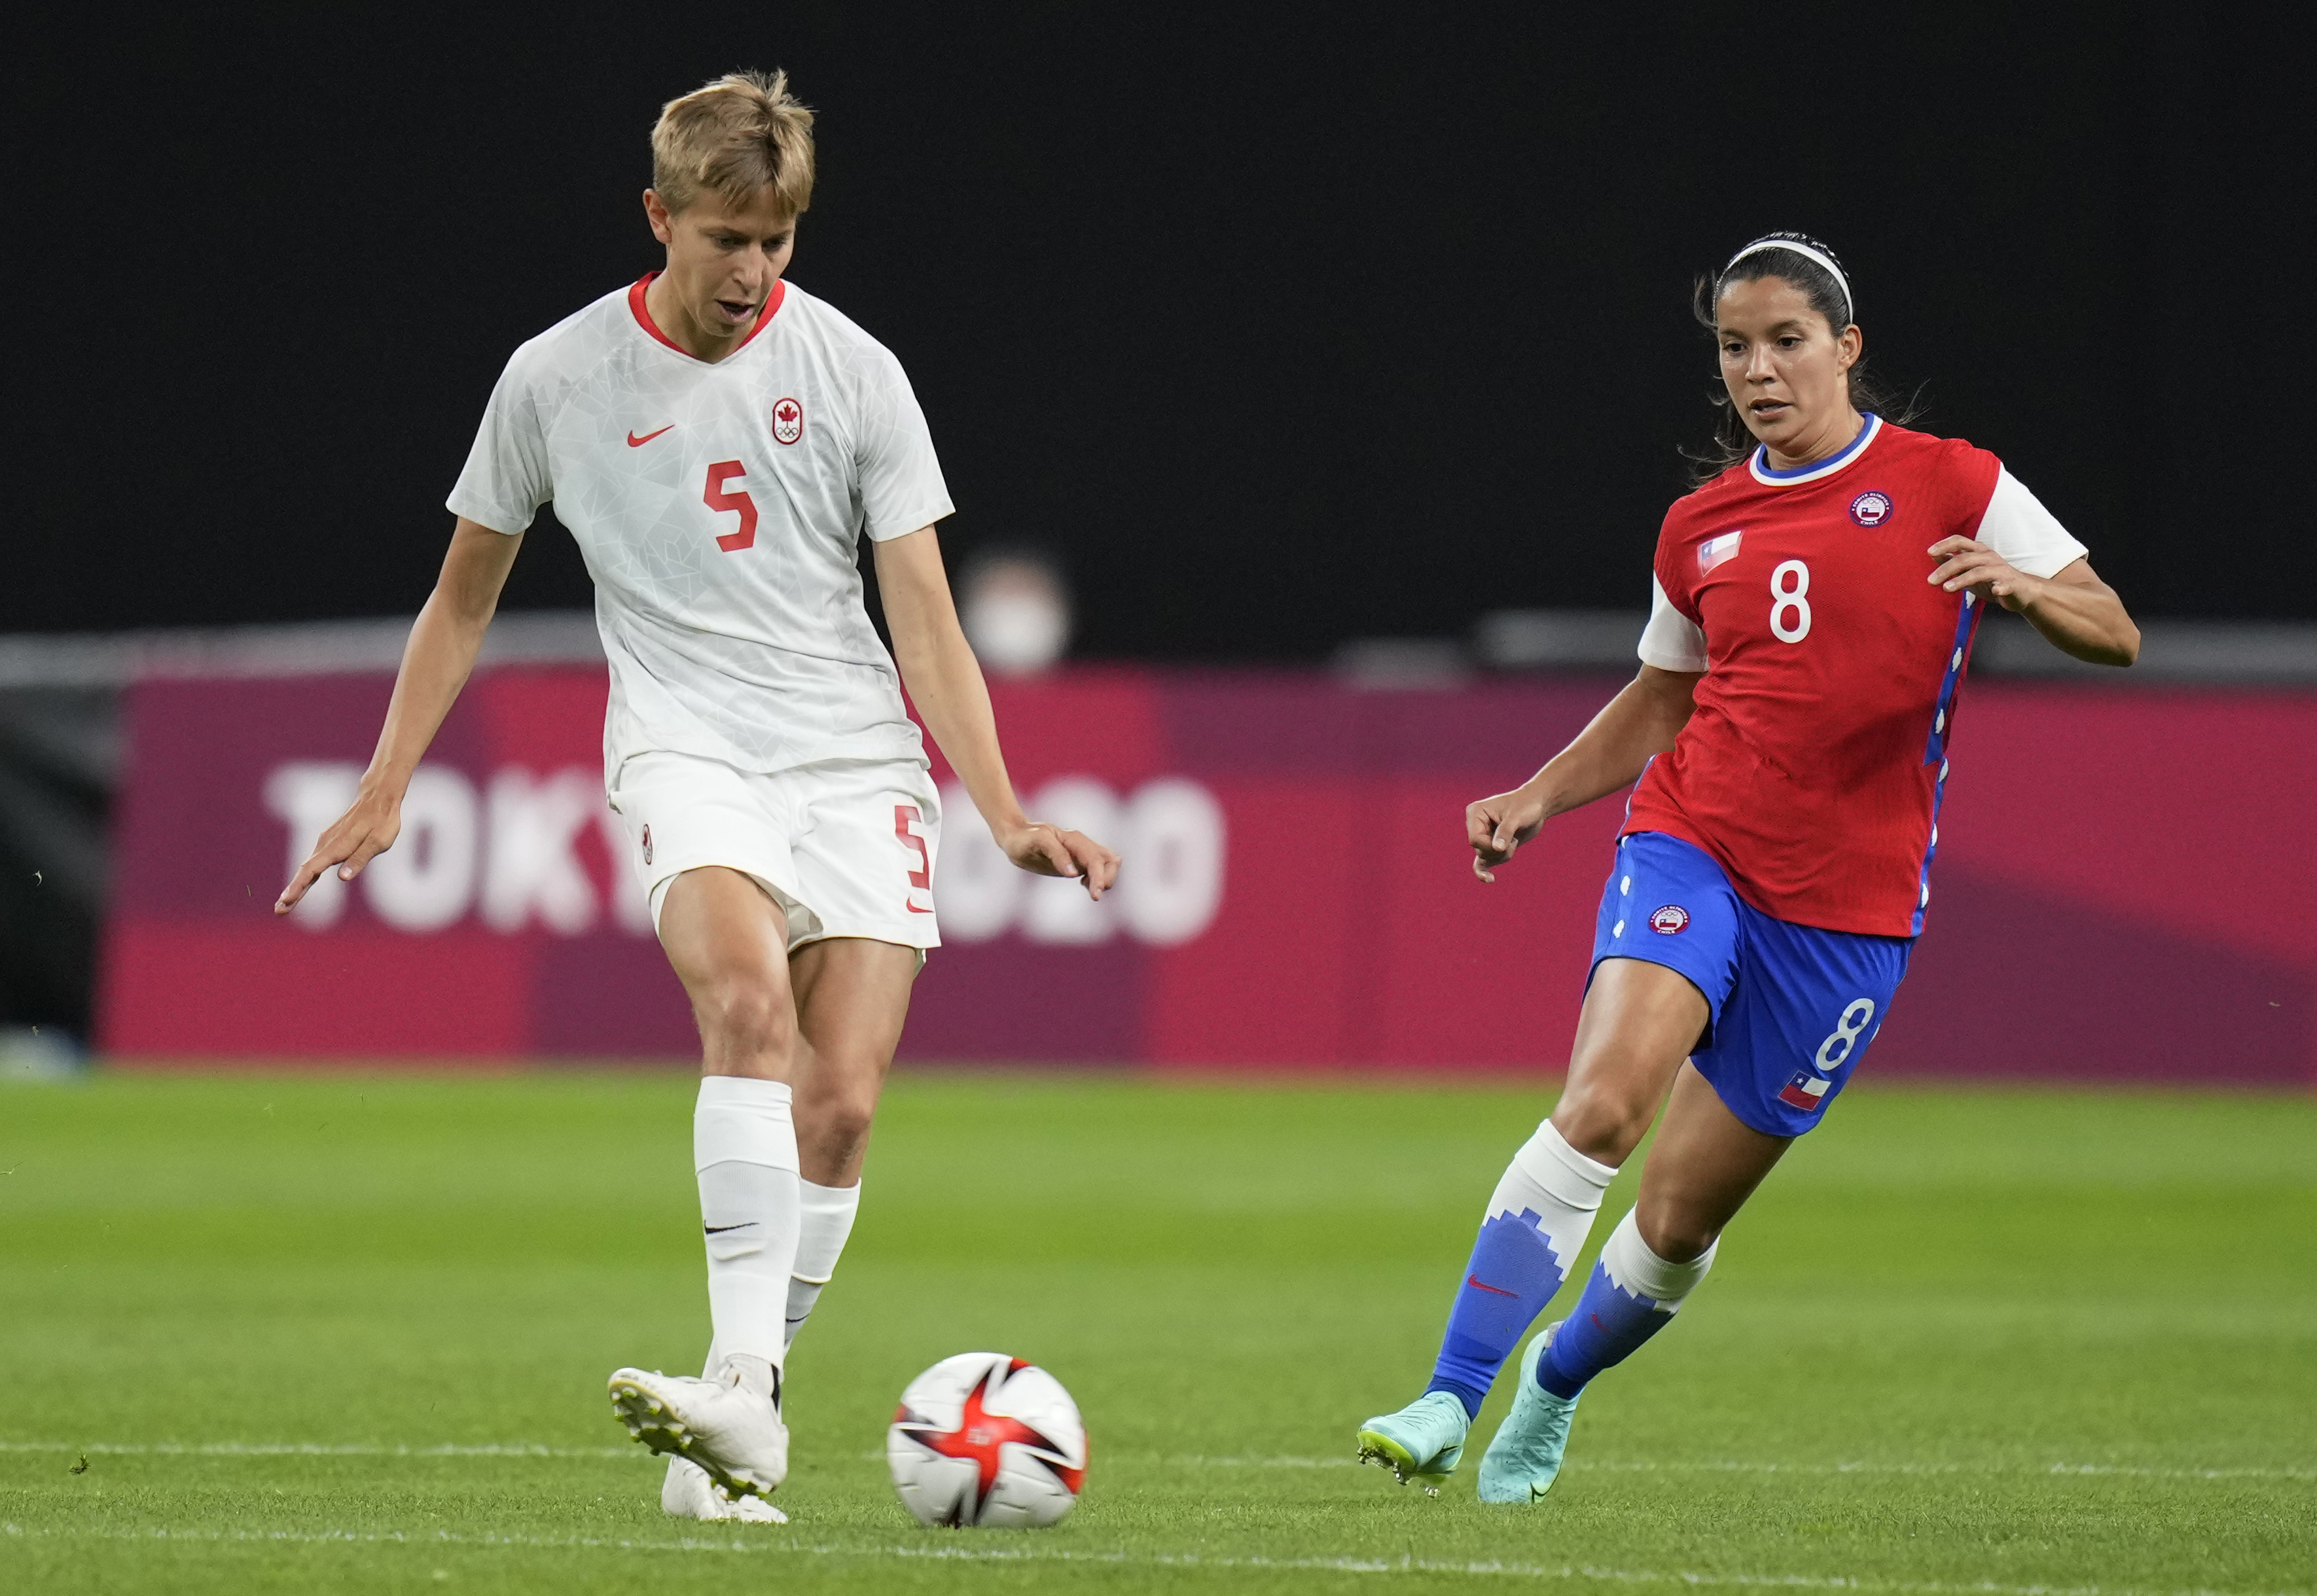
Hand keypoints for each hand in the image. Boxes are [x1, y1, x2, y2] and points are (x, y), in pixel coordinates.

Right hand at [275, 783, 402, 913]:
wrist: (377, 797)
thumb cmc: (382, 821)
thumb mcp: (378, 841)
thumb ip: (359, 859)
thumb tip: (342, 877)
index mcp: (338, 846)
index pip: (313, 869)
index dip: (299, 886)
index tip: (286, 900)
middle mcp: (327, 844)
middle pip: (305, 872)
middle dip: (292, 892)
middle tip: (279, 911)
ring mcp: (326, 843)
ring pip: (307, 868)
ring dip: (296, 887)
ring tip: (284, 906)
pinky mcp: (329, 843)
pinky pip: (313, 863)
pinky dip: (304, 877)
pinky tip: (299, 888)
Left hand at [998, 820, 1120, 899]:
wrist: (1017, 837)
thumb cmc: (1025, 838)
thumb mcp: (1038, 842)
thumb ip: (1057, 855)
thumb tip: (1074, 874)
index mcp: (1075, 840)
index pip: (1096, 860)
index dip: (1100, 878)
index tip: (1095, 896)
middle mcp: (1083, 845)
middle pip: (1111, 861)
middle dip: (1108, 879)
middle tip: (1092, 892)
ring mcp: (1083, 853)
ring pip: (1110, 864)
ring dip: (1106, 878)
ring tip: (1085, 886)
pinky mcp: (1079, 861)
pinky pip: (1100, 869)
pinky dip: (1099, 879)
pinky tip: (1083, 883)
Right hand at [1467, 783, 1549, 882]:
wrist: (1537, 805)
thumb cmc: (1527, 805)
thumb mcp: (1516, 817)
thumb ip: (1505, 832)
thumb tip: (1497, 849)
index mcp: (1476, 813)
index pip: (1475, 839)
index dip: (1490, 846)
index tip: (1508, 843)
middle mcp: (1475, 824)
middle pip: (1480, 850)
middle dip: (1499, 851)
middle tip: (1514, 841)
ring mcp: (1483, 835)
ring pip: (1485, 857)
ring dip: (1503, 856)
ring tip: (1514, 841)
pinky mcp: (1491, 845)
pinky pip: (1482, 862)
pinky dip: (1484, 871)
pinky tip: (1490, 879)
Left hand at [1927, 536, 2045, 612]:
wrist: (2021, 592)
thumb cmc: (1991, 580)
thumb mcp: (1969, 570)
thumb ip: (1952, 562)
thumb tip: (1933, 555)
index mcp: (1978, 551)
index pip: (1960, 542)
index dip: (1945, 545)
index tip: (1929, 552)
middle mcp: (1989, 557)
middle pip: (1965, 559)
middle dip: (1946, 569)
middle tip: (1930, 581)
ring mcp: (2001, 570)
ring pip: (1980, 572)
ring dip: (1962, 579)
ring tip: (1946, 588)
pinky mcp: (2011, 584)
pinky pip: (2005, 585)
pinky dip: (2000, 587)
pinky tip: (1994, 591)